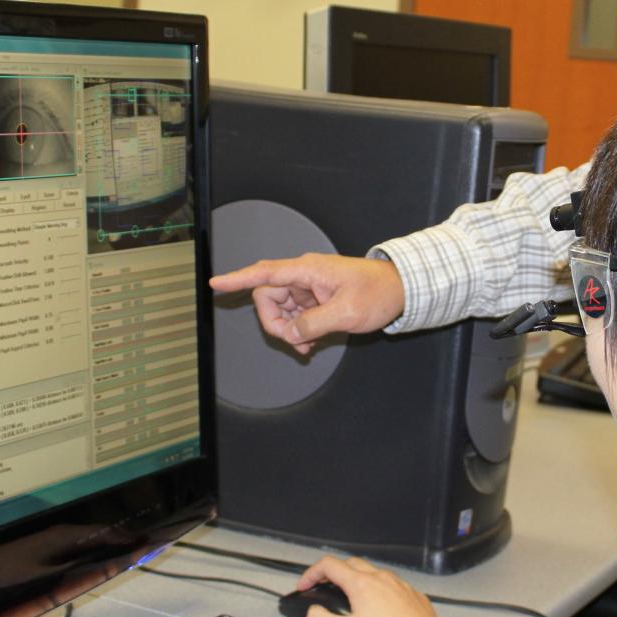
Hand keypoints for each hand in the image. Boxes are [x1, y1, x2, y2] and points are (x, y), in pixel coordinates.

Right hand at [208, 254, 404, 354]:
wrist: (401, 290)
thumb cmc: (379, 292)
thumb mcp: (346, 313)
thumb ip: (313, 324)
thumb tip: (291, 332)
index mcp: (308, 270)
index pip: (265, 273)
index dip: (238, 279)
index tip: (216, 284)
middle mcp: (304, 276)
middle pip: (267, 298)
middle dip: (275, 323)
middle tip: (295, 341)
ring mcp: (308, 287)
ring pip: (280, 310)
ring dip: (288, 331)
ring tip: (307, 347)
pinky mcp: (315, 299)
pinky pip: (294, 315)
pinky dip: (298, 331)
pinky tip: (308, 344)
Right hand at [294, 555, 453, 616]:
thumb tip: (312, 613)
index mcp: (361, 584)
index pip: (328, 565)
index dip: (311, 574)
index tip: (305, 586)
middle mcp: (380, 578)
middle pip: (349, 564)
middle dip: (332, 574)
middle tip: (323, 589)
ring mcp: (397, 584)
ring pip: (370, 573)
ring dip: (354, 581)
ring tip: (349, 600)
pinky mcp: (410, 594)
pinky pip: (388, 585)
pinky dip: (375, 591)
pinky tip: (376, 610)